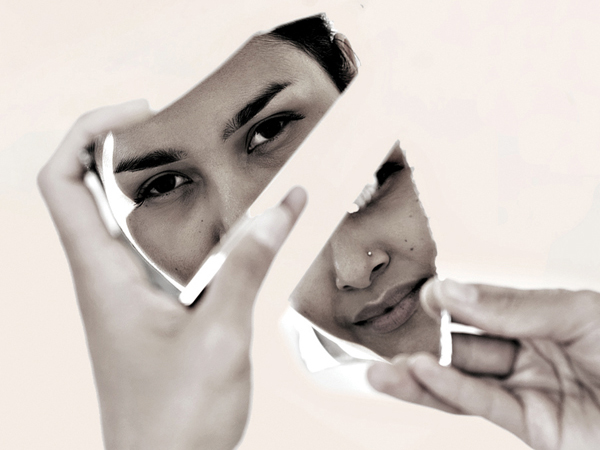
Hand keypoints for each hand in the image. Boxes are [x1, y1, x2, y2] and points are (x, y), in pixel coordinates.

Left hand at [38, 100, 305, 449]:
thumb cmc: (177, 418)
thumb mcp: (220, 335)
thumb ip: (246, 268)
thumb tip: (280, 210)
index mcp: (103, 275)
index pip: (63, 182)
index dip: (88, 133)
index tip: (141, 114)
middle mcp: (104, 277)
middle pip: (89, 189)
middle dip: (126, 147)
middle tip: (181, 129)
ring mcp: (123, 293)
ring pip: (123, 219)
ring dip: (154, 185)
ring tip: (204, 164)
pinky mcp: (146, 309)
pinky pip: (152, 250)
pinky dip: (178, 224)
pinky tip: (220, 225)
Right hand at [367, 278, 599, 449]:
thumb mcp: (577, 314)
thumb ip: (511, 306)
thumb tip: (451, 290)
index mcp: (539, 321)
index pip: (481, 310)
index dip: (451, 304)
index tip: (427, 297)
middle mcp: (528, 356)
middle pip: (464, 349)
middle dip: (424, 346)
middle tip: (385, 342)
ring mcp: (529, 393)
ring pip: (463, 383)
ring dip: (420, 379)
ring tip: (379, 375)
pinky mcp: (536, 428)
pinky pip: (485, 406)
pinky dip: (451, 391)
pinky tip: (422, 375)